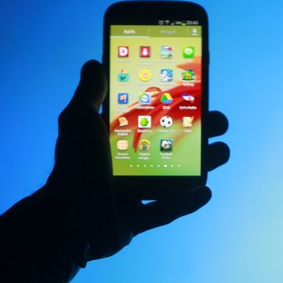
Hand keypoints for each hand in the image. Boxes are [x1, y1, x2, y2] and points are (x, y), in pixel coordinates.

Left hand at [45, 60, 229, 260]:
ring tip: (221, 153)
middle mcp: (128, 164)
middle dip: (200, 133)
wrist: (62, 219)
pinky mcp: (137, 220)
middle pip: (172, 146)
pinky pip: (167, 211)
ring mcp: (134, 193)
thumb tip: (94, 63)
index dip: (177, 105)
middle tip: (218, 122)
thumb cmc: (72, 166)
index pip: (153, 117)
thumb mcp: (78, 121)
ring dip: (202, 165)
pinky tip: (206, 191)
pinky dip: (187, 202)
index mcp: (118, 140)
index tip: (199, 91)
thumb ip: (89, 93)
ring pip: (176, 178)